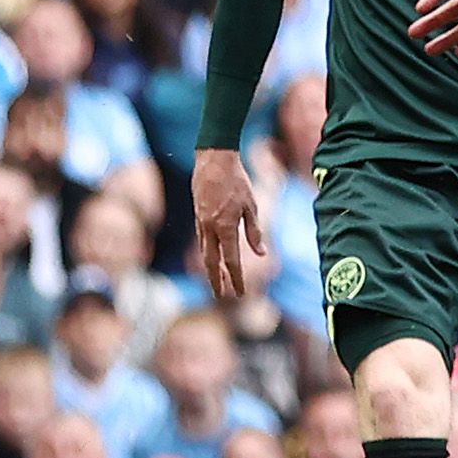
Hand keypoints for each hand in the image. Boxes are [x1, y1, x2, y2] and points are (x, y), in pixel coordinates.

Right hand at [191, 148, 265, 301]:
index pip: (231, 260)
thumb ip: (254, 231)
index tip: (240, 293)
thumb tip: (260, 253)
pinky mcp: (197, 217)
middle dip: (216, 281)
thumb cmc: (237, 181)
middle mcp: (210, 228)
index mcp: (226, 227)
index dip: (236, 278)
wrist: (213, 161)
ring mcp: (200, 223)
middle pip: (212, 262)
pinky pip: (201, 241)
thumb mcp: (251, 205)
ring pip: (204, 253)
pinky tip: (211, 258)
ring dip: (211, 269)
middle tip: (221, 296)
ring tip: (217, 282)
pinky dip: (206, 253)